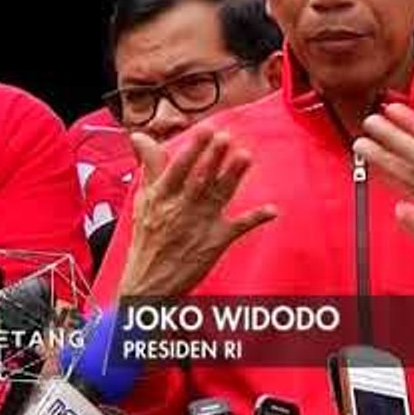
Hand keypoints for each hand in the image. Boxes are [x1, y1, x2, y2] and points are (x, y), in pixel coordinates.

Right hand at [119, 125, 276, 297]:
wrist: (149, 284)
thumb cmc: (147, 239)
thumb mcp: (144, 201)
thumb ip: (149, 167)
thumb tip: (141, 137)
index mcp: (162, 198)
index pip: (178, 169)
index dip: (193, 150)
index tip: (206, 130)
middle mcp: (181, 210)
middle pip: (200, 180)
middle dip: (213, 159)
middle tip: (226, 138)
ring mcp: (200, 226)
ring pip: (219, 197)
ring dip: (233, 177)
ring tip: (245, 156)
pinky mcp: (216, 242)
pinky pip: (239, 227)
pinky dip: (256, 218)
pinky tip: (272, 210)